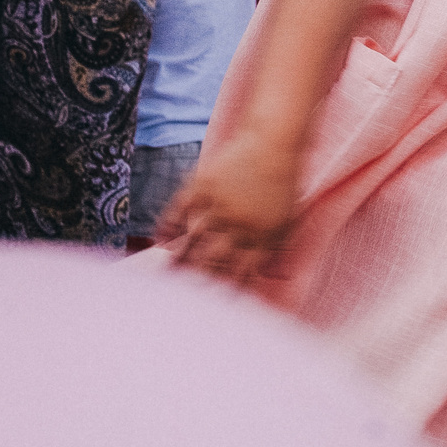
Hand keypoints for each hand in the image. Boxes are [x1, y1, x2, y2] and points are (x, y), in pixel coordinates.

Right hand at [158, 137, 298, 287]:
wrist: (274, 141)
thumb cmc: (283, 181)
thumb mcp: (286, 218)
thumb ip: (271, 247)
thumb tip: (258, 272)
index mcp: (262, 237)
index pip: (241, 273)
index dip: (225, 291)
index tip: (212, 306)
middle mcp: (238, 225)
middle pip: (213, 260)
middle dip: (197, 281)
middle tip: (182, 297)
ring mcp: (219, 205)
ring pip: (194, 239)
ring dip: (179, 258)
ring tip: (166, 276)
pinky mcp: (204, 185)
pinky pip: (180, 209)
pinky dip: (168, 224)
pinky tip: (160, 239)